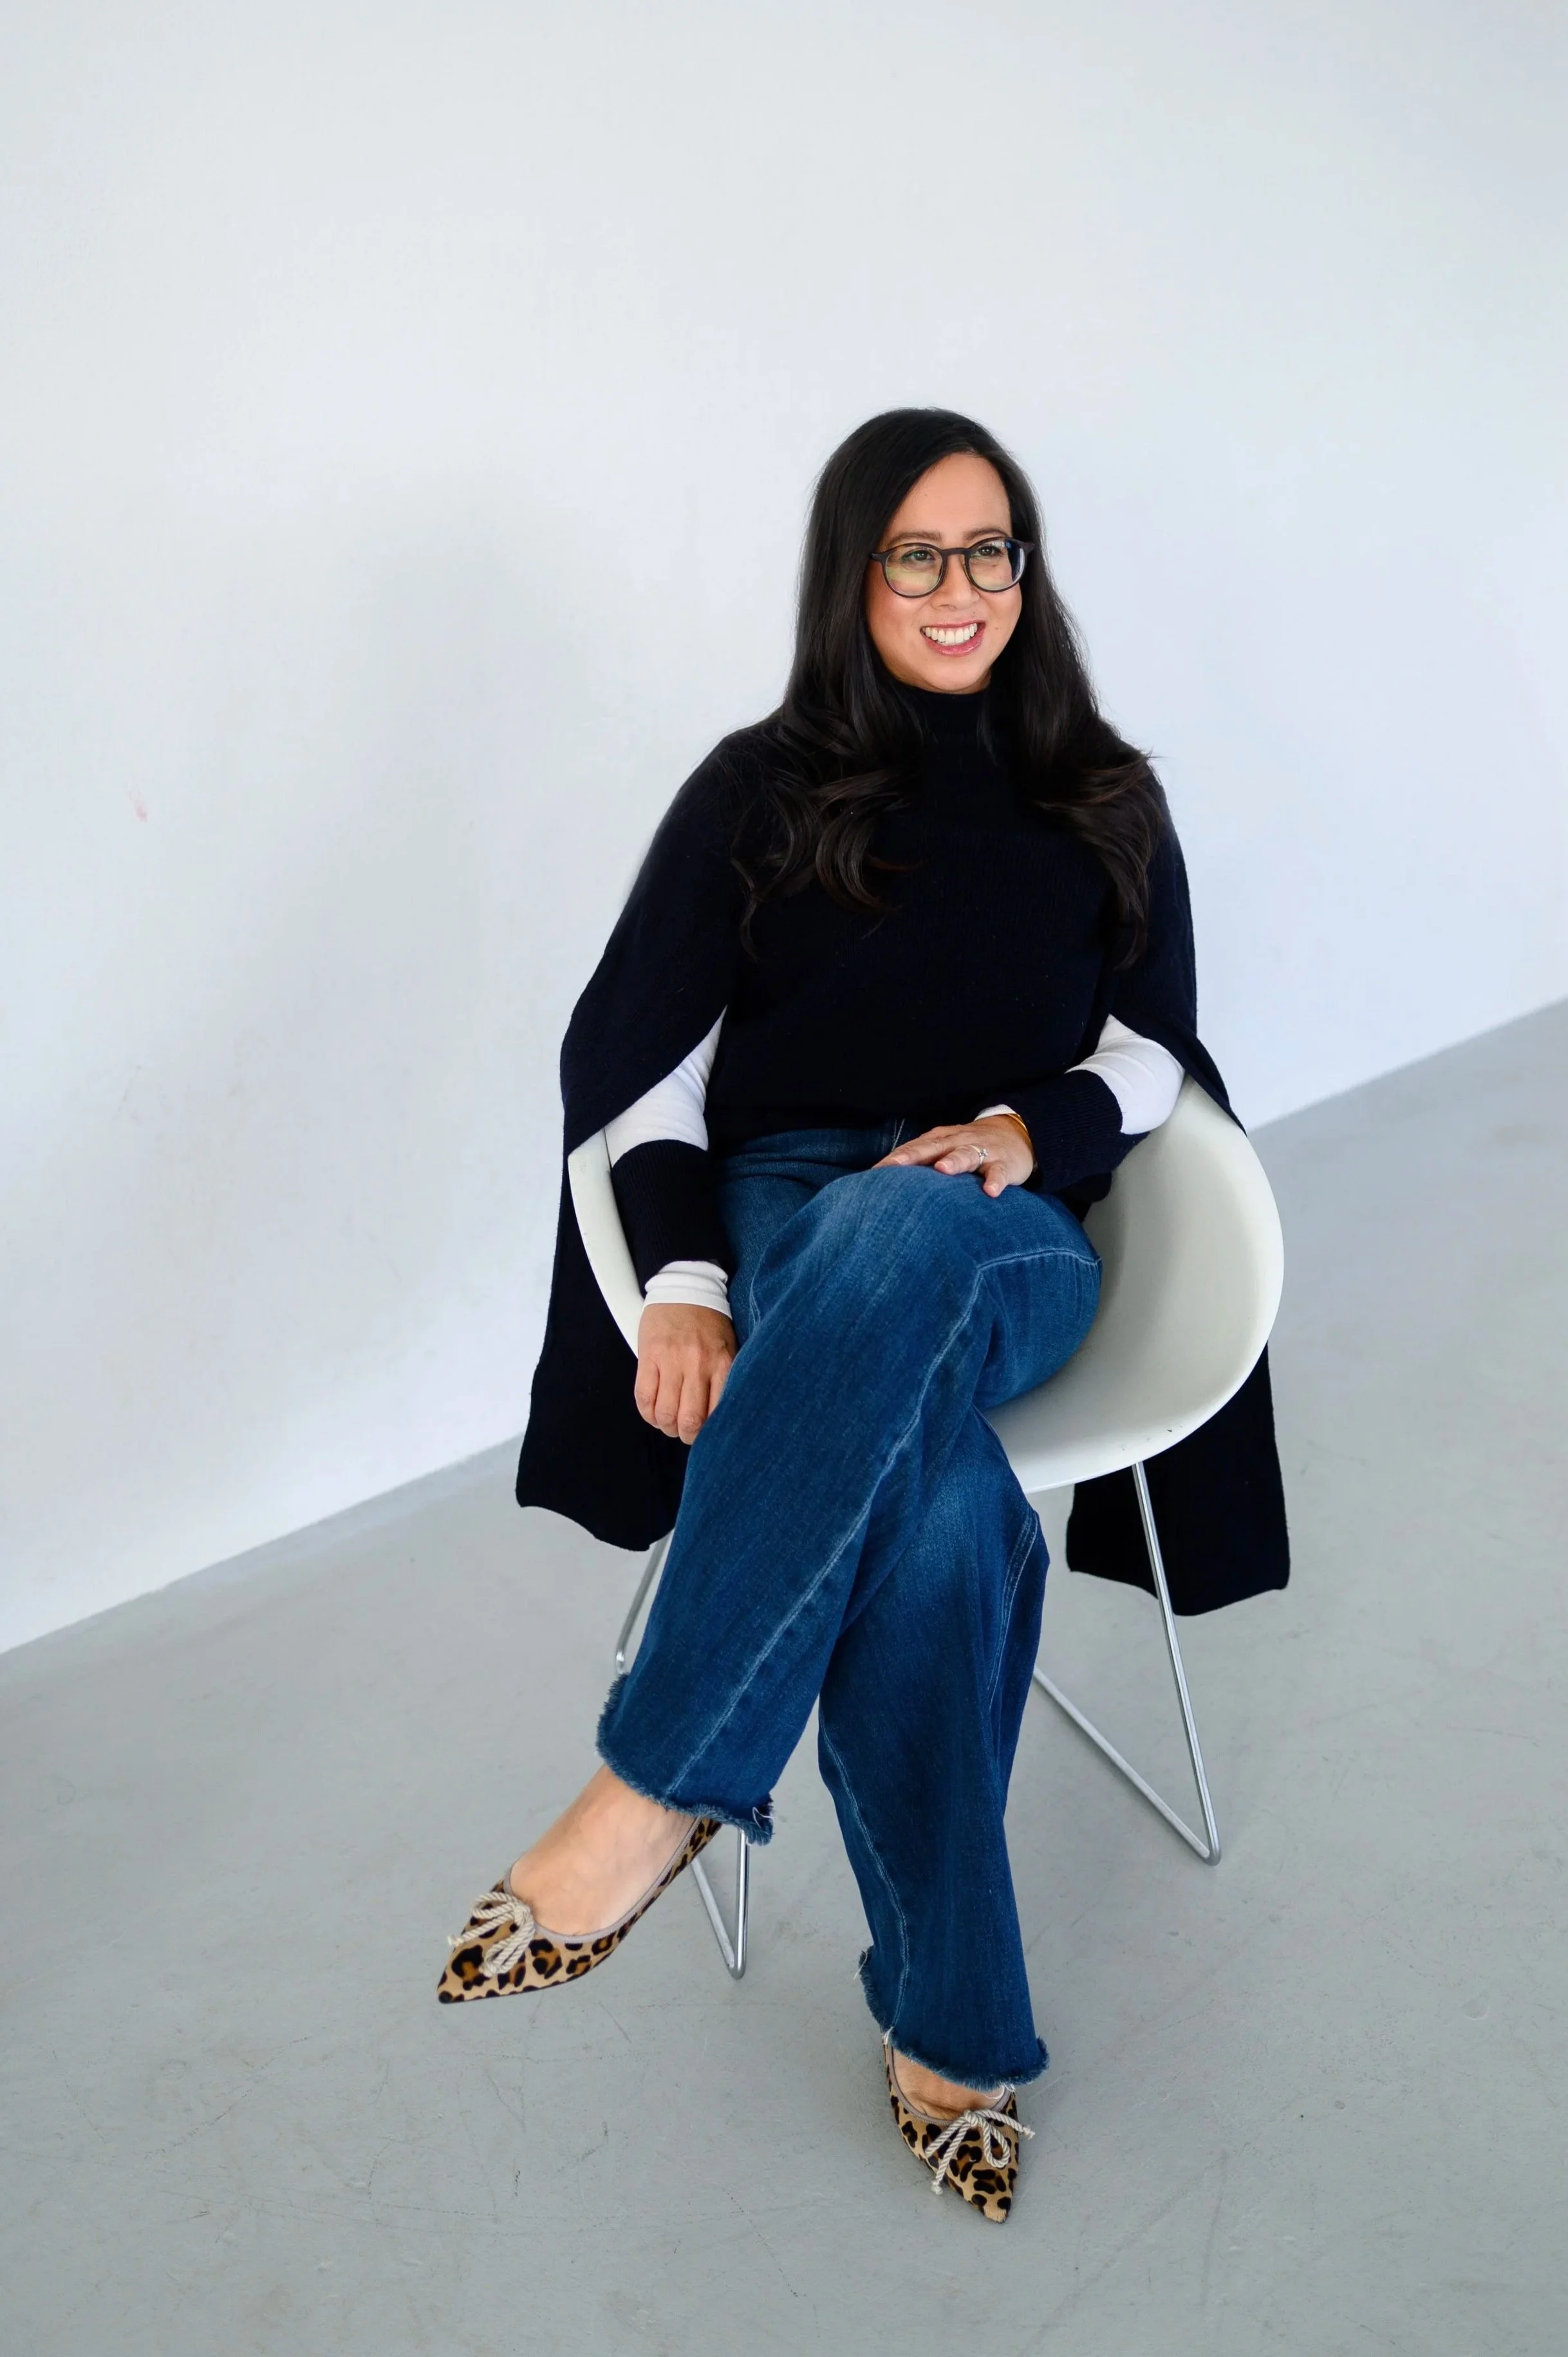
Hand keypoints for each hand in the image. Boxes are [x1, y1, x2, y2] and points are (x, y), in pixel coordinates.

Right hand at [634, 1303, 736, 1443]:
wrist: (685, 1287)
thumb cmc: (708, 1322)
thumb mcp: (727, 1348)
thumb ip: (723, 1379)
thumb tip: (718, 1417)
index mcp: (722, 1363)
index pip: (716, 1413)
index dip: (708, 1433)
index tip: (705, 1435)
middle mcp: (698, 1363)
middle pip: (689, 1419)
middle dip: (686, 1435)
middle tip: (684, 1433)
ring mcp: (671, 1359)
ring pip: (664, 1412)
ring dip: (665, 1426)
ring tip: (667, 1423)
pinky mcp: (649, 1355)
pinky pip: (643, 1396)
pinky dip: (647, 1413)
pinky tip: (653, 1413)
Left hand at [874, 1113, 1034, 1198]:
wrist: (1016, 1134)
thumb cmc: (969, 1147)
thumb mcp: (945, 1150)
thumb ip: (922, 1163)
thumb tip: (887, 1185)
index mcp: (940, 1140)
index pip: (913, 1148)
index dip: (894, 1159)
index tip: (873, 1173)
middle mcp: (958, 1142)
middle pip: (933, 1147)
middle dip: (913, 1156)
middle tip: (893, 1166)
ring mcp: (982, 1151)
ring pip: (967, 1154)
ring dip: (954, 1161)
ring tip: (942, 1170)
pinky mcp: (1004, 1163)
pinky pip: (999, 1172)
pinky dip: (995, 1181)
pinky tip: (990, 1192)